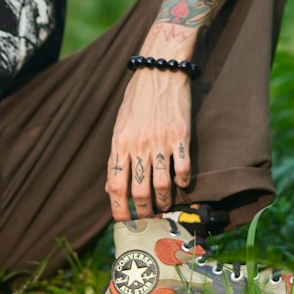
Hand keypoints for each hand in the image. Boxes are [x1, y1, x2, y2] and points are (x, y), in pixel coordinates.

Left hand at [105, 70, 192, 219]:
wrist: (159, 71)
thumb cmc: (137, 99)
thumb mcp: (119, 125)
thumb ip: (116, 156)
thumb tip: (110, 186)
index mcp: (119, 144)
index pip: (115, 186)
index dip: (119, 209)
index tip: (124, 222)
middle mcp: (138, 146)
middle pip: (139, 191)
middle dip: (143, 212)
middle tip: (147, 220)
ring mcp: (160, 142)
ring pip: (161, 185)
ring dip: (164, 201)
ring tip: (165, 206)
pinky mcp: (180, 136)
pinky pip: (182, 169)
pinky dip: (183, 181)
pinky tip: (182, 183)